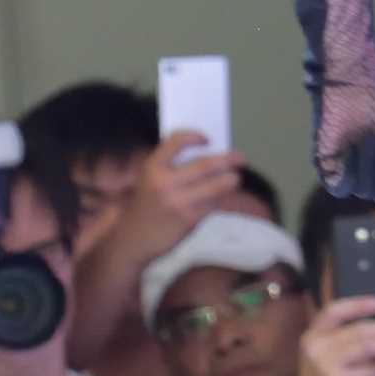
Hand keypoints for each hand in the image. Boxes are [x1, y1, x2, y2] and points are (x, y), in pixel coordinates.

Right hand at [117, 133, 254, 266]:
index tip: (207, 139)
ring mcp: (177, 202)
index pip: (176, 142)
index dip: (194, 137)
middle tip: (240, 158)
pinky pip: (213, 204)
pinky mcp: (188, 219)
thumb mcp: (149, 180)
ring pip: (215, 186)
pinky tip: (223, 196)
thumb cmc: (147, 205)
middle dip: (227, 160)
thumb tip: (208, 154)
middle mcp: (164, 183)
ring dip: (230, 180)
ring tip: (235, 178)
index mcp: (152, 167)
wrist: (134, 238)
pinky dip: (221, 198)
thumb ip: (171, 166)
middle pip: (204, 165)